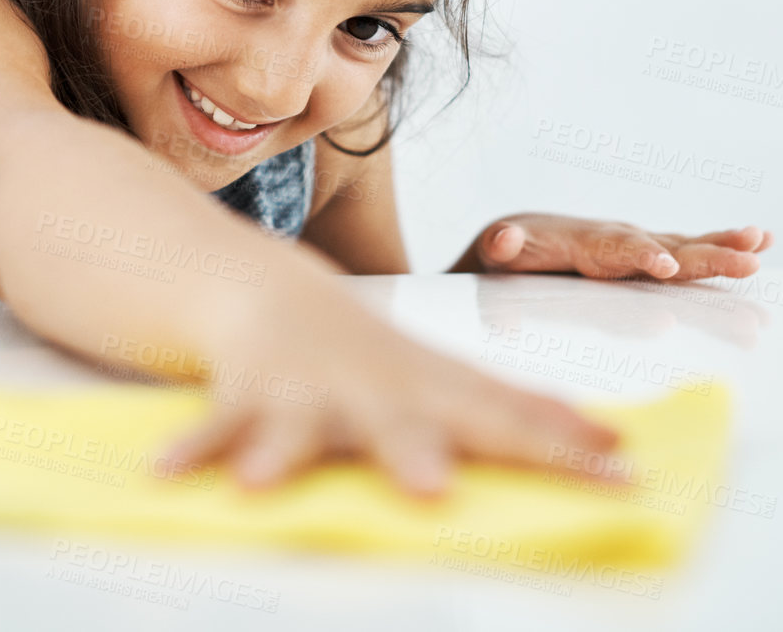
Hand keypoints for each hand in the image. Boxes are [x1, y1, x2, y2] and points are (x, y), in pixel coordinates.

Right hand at [161, 280, 620, 495]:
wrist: (270, 291)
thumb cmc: (372, 356)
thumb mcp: (444, 379)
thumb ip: (517, 409)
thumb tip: (609, 438)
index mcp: (427, 387)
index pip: (503, 416)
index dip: (557, 445)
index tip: (616, 471)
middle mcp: (370, 387)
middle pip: (396, 424)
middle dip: (412, 453)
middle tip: (431, 491)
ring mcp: (304, 388)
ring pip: (293, 426)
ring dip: (280, 453)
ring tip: (261, 484)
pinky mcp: (246, 392)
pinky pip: (215, 427)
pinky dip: (194, 450)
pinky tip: (166, 474)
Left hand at [462, 213, 772, 280]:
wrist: (519, 235)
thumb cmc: (509, 250)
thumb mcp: (497, 251)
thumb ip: (500, 247)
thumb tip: (502, 238)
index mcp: (585, 242)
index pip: (617, 250)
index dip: (640, 258)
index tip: (666, 268)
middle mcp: (619, 237)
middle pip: (665, 246)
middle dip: (704, 255)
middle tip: (747, 260)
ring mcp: (638, 244)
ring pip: (685, 246)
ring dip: (724, 248)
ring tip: (763, 246)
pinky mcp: (649, 255)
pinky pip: (689, 251)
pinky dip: (722, 247)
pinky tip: (763, 245)